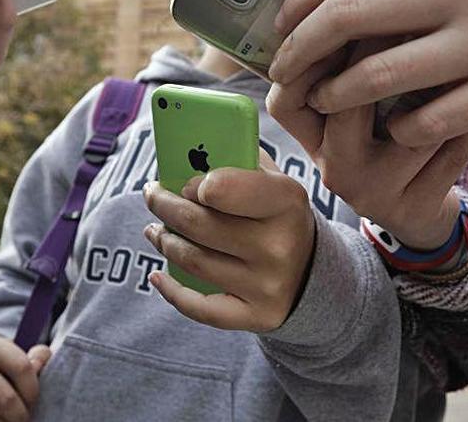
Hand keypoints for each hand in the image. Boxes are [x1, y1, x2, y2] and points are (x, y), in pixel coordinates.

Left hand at [142, 153, 315, 332]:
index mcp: (285, 201)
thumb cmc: (279, 216)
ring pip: (192, 260)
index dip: (192, 185)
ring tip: (155, 230)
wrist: (315, 272)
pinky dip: (170, 291)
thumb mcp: (274, 182)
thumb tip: (188, 152)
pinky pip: (199, 307)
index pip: (220, 188)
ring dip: (163, 242)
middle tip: (152, 196)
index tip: (183, 183)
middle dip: (163, 206)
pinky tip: (157, 276)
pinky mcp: (257, 316)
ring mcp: (267, 285)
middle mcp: (278, 245)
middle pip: (197, 224)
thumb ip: (239, 163)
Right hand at [267, 39, 467, 248]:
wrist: (419, 208)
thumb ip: (350, 66)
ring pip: (410, 128)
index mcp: (312, 141)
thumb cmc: (389, 140)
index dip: (312, 58)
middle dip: (381, 58)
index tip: (348, 14)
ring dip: (439, 89)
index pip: (286, 100)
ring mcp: (372, 193)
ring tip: (456, 66)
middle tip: (411, 23)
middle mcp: (334, 170)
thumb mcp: (361, 110)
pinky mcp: (413, 207)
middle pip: (346, 108)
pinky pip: (448, 147)